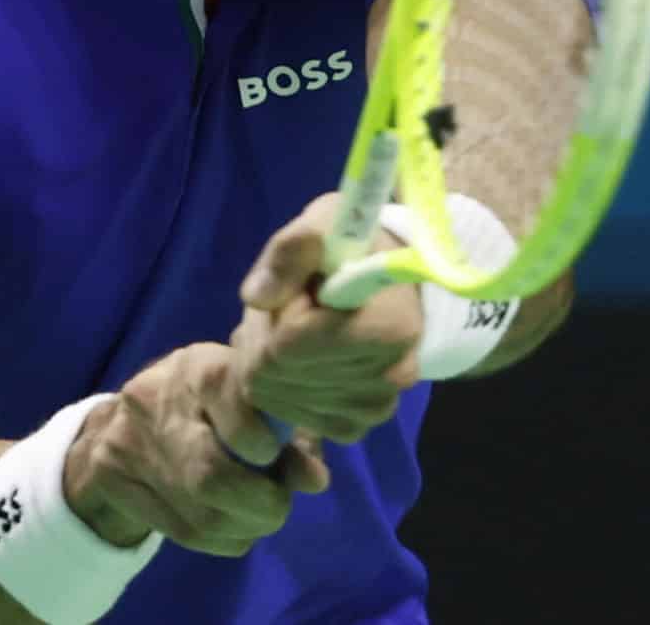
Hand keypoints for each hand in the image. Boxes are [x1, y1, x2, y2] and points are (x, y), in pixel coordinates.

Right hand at [62, 342, 329, 558]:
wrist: (121, 423)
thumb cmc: (207, 406)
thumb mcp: (248, 402)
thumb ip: (289, 434)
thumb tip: (314, 479)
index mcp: (196, 368)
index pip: (223, 392)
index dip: (257, 435)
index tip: (271, 452)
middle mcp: (154, 400)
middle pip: (209, 474)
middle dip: (260, 502)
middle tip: (277, 502)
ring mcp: (127, 443)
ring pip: (201, 515)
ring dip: (246, 526)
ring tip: (257, 514)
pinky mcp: (113, 479)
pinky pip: (185, 533)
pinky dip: (223, 538)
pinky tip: (230, 523)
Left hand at [230, 192, 422, 444]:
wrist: (381, 277)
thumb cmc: (351, 246)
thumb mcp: (322, 224)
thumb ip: (289, 252)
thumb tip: (257, 298)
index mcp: (390, 326)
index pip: (291, 343)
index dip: (280, 311)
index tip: (300, 288)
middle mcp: (391, 375)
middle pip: (279, 372)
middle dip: (265, 336)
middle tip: (288, 306)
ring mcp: (375, 406)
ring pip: (278, 397)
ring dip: (268, 361)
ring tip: (293, 327)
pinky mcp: (357, 424)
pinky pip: (292, 416)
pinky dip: (281, 389)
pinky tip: (296, 358)